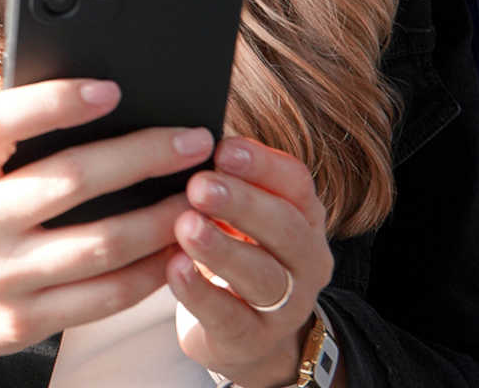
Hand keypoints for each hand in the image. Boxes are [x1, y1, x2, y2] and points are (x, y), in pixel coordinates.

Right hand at [0, 79, 214, 387]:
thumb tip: (87, 97)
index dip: (55, 101)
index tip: (110, 89)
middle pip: (70, 181)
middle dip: (144, 156)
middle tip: (194, 141)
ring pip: (101, 244)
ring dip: (163, 217)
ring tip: (201, 195)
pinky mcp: (24, 320)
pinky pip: (104, 296)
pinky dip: (150, 271)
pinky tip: (177, 249)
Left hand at [168, 137, 334, 387]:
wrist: (242, 333)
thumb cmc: (230, 252)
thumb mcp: (235, 215)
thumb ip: (219, 180)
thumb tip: (177, 138)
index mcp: (302, 216)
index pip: (295, 182)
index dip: (262, 163)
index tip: (222, 147)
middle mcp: (304, 259)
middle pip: (284, 227)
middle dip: (242, 203)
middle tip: (199, 184)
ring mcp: (285, 305)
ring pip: (263, 275)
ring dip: (223, 249)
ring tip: (186, 226)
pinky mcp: (251, 340)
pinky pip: (230, 317)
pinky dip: (200, 292)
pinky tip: (174, 269)